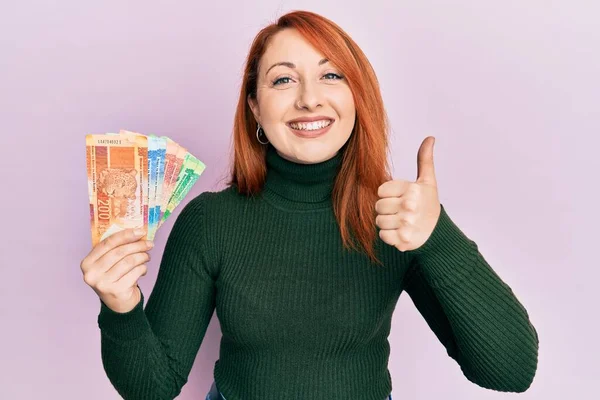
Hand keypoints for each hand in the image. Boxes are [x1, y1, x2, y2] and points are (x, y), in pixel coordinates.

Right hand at [80, 228, 153, 312]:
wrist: (118, 304)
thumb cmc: (115, 278)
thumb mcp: (108, 264)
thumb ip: (115, 249)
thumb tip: (136, 232)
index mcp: (87, 263)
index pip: (107, 243)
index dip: (126, 235)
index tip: (140, 231)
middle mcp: (92, 274)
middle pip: (120, 252)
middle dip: (138, 245)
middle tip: (150, 244)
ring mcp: (103, 284)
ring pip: (129, 261)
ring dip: (142, 257)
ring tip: (147, 256)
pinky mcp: (116, 291)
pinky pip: (135, 272)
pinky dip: (143, 268)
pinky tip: (143, 269)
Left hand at [376, 136, 440, 251]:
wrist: (437, 233)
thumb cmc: (428, 204)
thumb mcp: (428, 181)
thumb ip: (424, 159)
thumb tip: (430, 138)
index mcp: (412, 189)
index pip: (381, 190)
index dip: (388, 194)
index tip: (400, 197)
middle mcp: (409, 205)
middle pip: (378, 206)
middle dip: (386, 209)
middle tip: (400, 211)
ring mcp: (406, 223)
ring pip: (379, 221)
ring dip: (387, 223)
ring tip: (400, 222)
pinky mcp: (403, 239)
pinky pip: (383, 235)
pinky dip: (389, 236)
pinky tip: (400, 232)